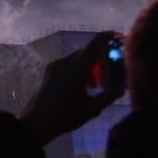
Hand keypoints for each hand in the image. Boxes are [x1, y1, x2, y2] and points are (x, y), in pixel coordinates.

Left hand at [18, 31, 123, 145]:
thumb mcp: (91, 109)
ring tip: (94, 83)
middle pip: (86, 52)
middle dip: (99, 57)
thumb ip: (108, 97)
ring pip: (76, 58)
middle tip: (109, 69)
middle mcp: (65, 62)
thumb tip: (121, 90)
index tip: (116, 34)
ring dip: (87, 65)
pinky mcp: (48, 72)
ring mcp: (54, 66)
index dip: (106, 37)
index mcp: (77, 68)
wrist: (36, 123)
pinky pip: (67, 64)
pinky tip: (80, 85)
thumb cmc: (65, 116)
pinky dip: (77, 68)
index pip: (95, 44)